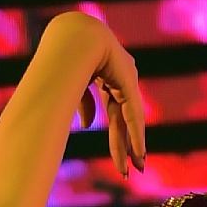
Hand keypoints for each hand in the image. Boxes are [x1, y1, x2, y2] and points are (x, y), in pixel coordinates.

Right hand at [44, 13, 146, 177]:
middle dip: (128, 145)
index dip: (119, 138)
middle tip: (134, 170)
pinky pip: (133, 113)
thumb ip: (84, 105)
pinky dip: (135, 134)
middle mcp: (122, 80)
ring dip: (133, 145)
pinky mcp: (129, 81)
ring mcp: (127, 79)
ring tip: (138, 168)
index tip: (123, 160)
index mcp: (108, 79)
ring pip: (131, 120)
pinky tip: (139, 152)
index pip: (117, 115)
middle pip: (125, 120)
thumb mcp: (74, 86)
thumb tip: (87, 127)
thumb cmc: (66, 56)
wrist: (73, 36)